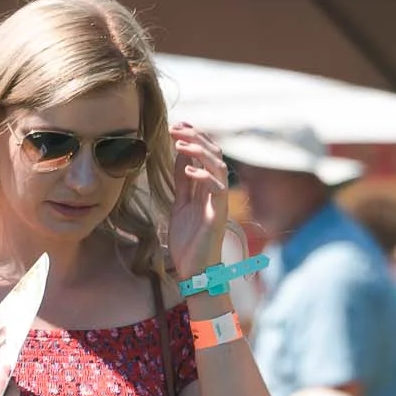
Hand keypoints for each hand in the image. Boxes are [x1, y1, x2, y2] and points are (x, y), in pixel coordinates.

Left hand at [168, 121, 230, 278]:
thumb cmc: (189, 241)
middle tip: (176, 127)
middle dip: (196, 138)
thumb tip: (179, 156)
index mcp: (207, 187)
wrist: (195, 271)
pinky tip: (189, 171)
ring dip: (199, 153)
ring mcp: (219, 203)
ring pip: (217, 167)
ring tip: (180, 144)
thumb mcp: (181, 204)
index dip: (194, 137)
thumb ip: (182, 182)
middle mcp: (216, 191)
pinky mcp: (218, 216)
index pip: (205, 154)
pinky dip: (203, 177)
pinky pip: (216, 190)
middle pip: (213, 155)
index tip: (178, 124)